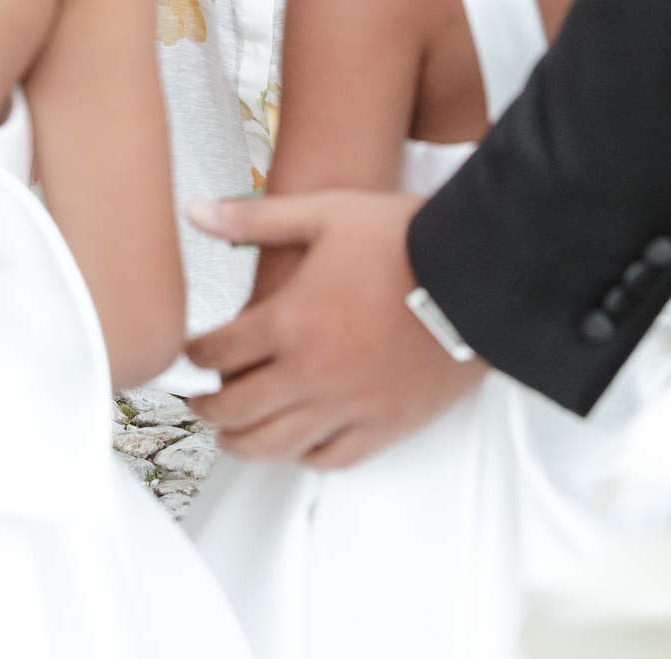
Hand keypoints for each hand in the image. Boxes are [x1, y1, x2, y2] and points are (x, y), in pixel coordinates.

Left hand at [184, 190, 486, 468]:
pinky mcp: (386, 424)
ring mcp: (349, 404)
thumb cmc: (406, 239)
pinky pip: (333, 459)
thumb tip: (197, 211)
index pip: (218, 353)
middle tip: (199, 401)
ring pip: (275, 445)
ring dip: (242, 443)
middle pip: (236, 408)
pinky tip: (297, 446)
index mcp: (290, 321)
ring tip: (231, 435)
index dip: (194, 354)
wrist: (478, 271)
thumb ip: (255, 218)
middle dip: (206, 406)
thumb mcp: (324, 213)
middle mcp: (312, 372)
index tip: (193, 352)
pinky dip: (306, 457)